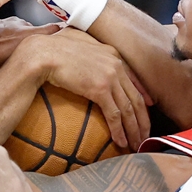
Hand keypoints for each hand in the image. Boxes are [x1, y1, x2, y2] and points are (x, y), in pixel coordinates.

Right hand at [29, 29, 152, 149]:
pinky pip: (114, 115)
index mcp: (113, 54)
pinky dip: (119, 131)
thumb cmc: (54, 49)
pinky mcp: (100, 89)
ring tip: (136, 144)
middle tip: (145, 136)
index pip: (134, 80)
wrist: (43, 53)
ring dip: (134, 130)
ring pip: (128, 109)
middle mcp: (116, 65)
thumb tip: (92, 66)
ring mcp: (110, 77)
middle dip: (143, 121)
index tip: (148, 110)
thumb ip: (92, 54)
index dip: (143, 97)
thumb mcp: (79, 47)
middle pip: (136, 98)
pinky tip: (121, 142)